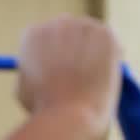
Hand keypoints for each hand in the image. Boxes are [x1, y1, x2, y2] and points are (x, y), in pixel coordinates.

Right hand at [16, 15, 121, 129]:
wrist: (68, 116)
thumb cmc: (45, 111)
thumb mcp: (27, 90)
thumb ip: (34, 73)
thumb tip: (45, 73)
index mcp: (33, 35)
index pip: (48, 38)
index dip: (55, 57)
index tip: (62, 74)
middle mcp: (56, 23)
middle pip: (70, 32)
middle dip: (75, 50)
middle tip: (82, 75)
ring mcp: (82, 25)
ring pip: (93, 38)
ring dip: (94, 55)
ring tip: (90, 84)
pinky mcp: (106, 34)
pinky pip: (113, 44)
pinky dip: (112, 60)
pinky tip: (102, 79)